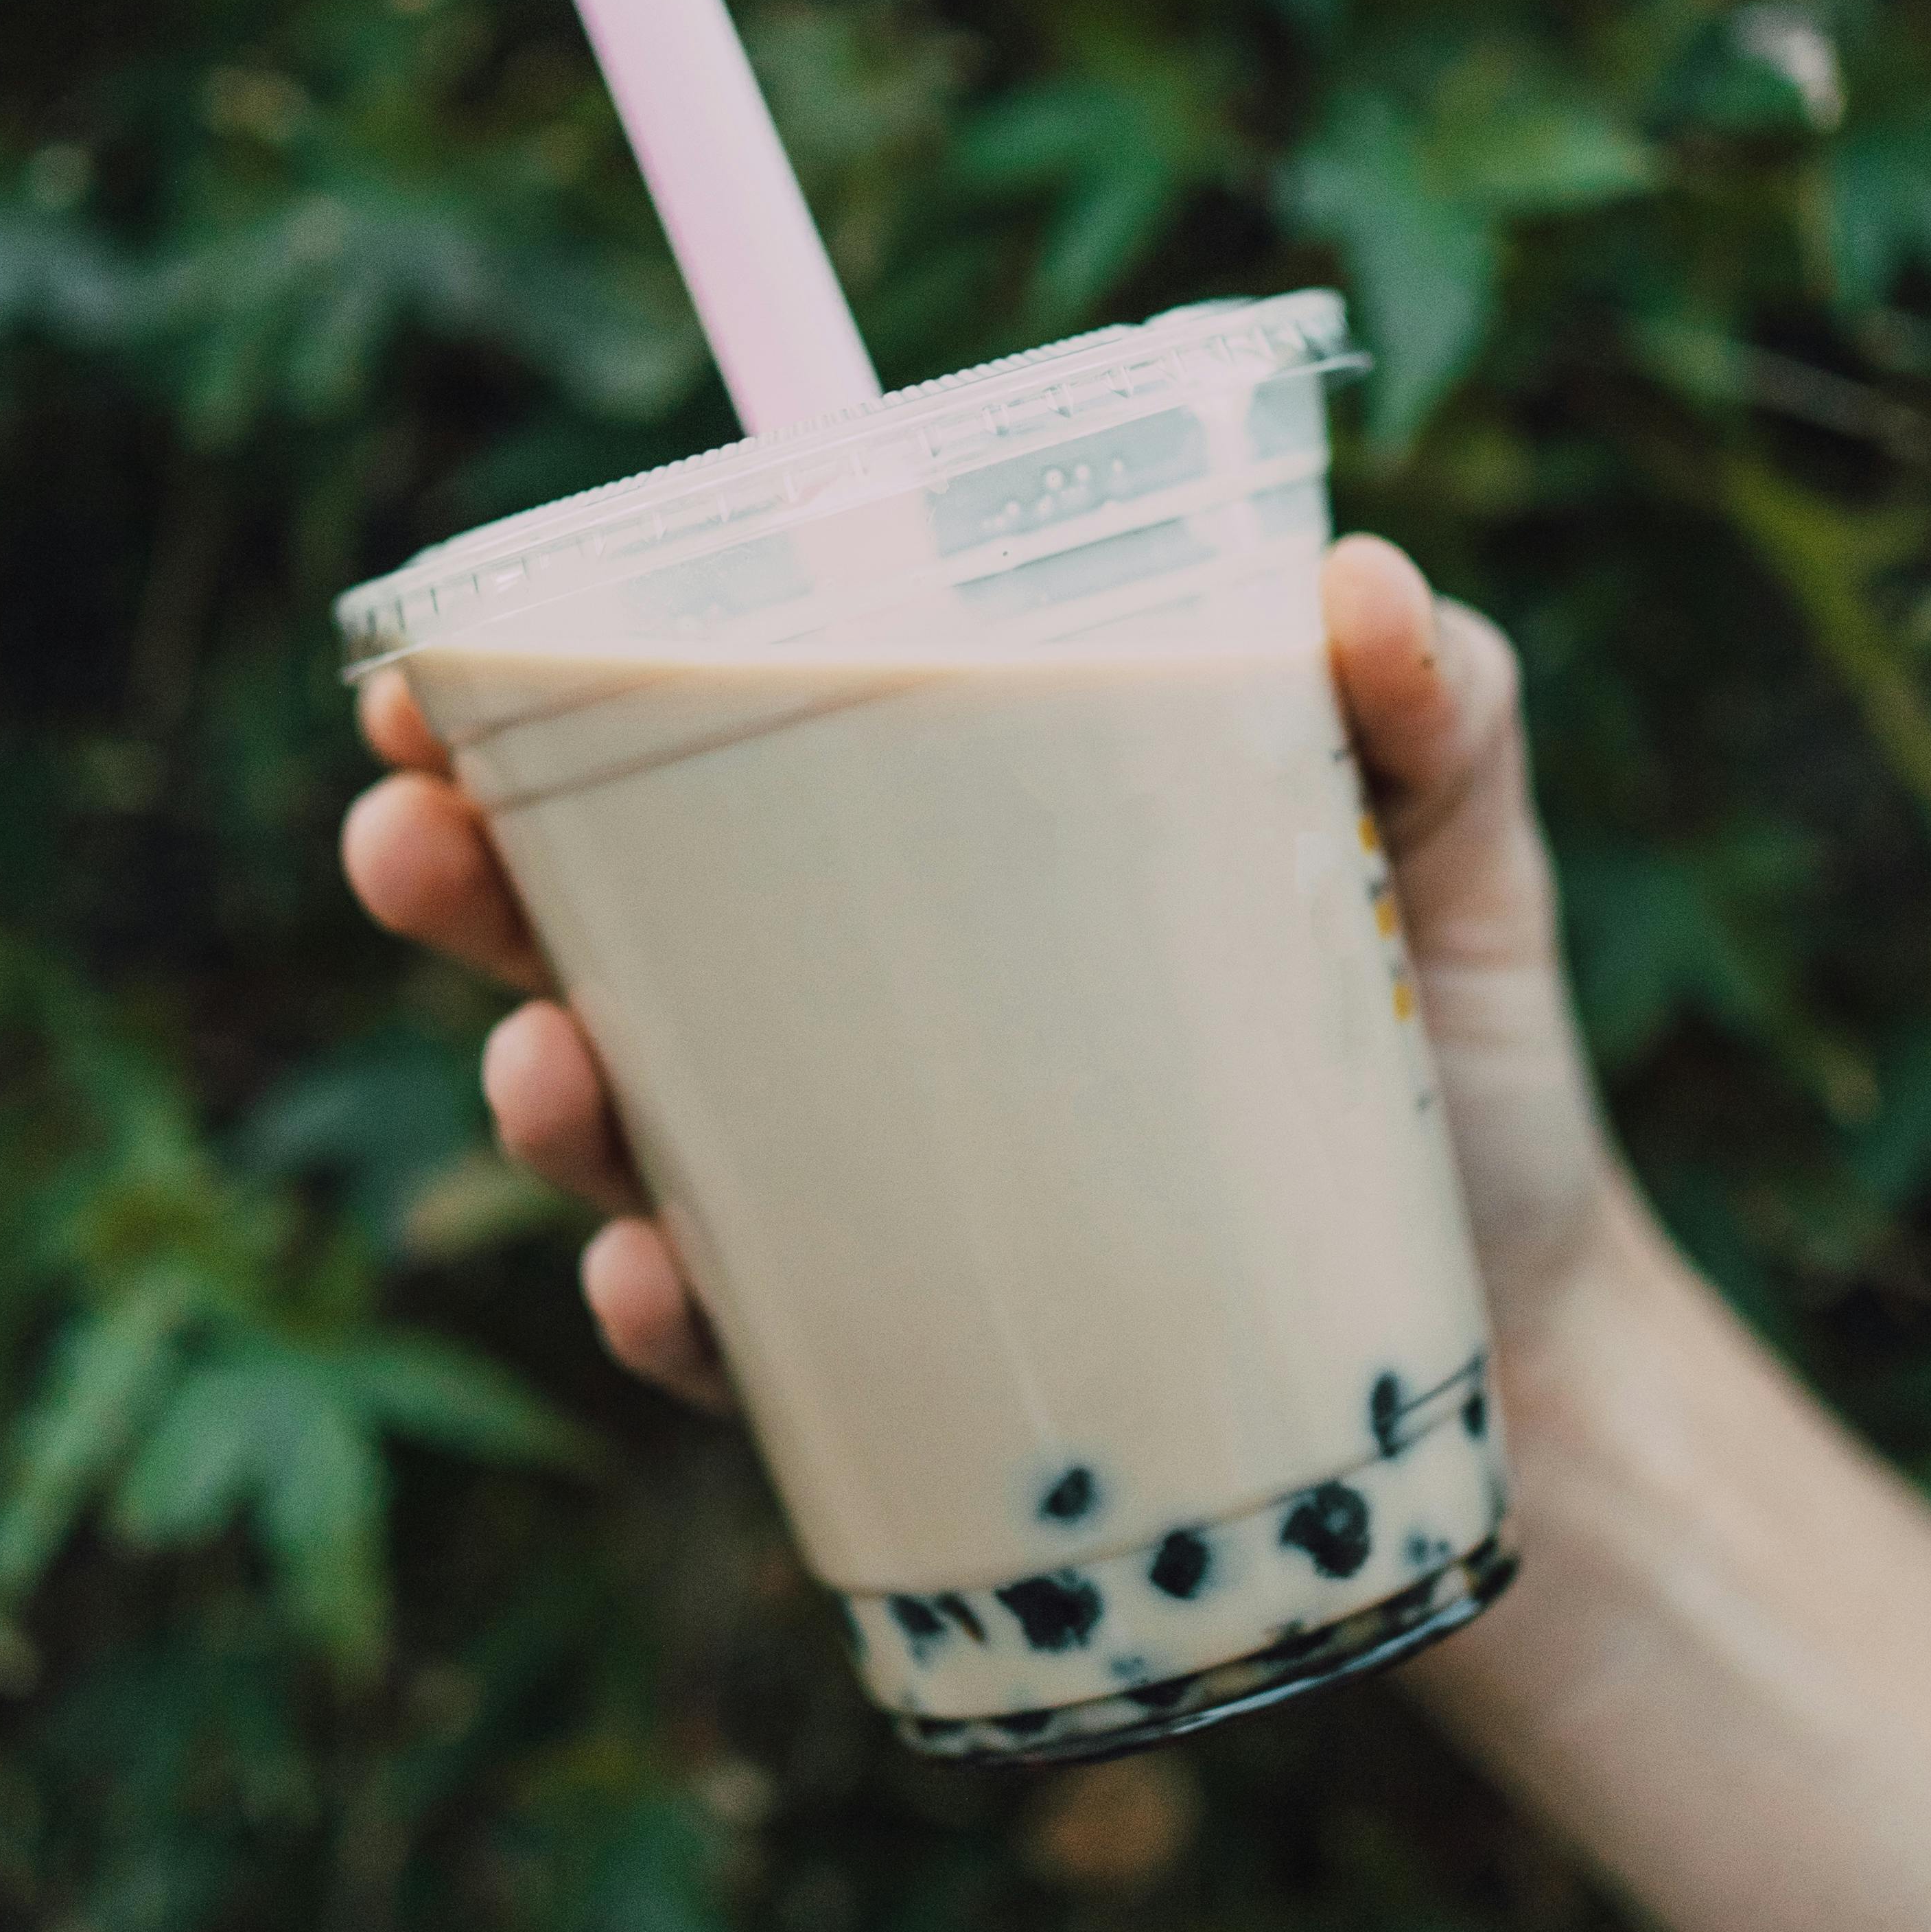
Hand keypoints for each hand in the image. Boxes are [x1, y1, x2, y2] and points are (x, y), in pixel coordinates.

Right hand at [338, 538, 1620, 1407]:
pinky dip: (687, 1314)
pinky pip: (755, 1341)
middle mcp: (860, 1011)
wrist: (1521, 1351)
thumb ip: (1434, 700)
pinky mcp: (916, 1355)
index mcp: (931, 846)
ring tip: (548, 1070)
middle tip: (409, 836)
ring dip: (549, 1100)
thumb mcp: (1458, 851)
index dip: (535, 705)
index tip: (431, 672)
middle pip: (600, 932)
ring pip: (637, 1135)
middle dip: (466, 882)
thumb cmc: (1448, 1054)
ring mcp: (869, 1187)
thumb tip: (1356, 576)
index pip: (700, 755)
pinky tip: (667, 1281)